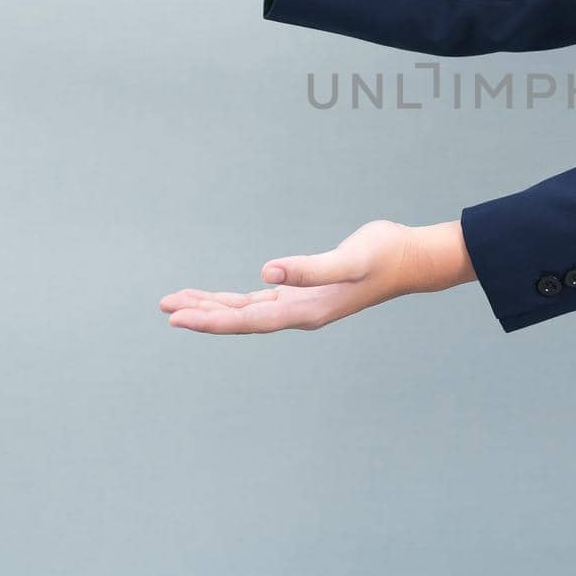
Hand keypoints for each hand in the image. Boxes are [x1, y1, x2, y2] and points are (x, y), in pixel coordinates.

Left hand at [158, 219, 461, 334]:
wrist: (411, 260)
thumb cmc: (384, 256)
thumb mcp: (349, 259)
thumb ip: (310, 268)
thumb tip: (267, 273)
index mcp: (306, 310)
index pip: (247, 319)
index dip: (210, 319)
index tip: (177, 317)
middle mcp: (299, 313)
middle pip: (239, 318)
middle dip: (201, 314)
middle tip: (164, 307)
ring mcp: (301, 305)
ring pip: (245, 310)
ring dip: (212, 307)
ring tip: (177, 303)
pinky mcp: (305, 293)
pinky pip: (259, 301)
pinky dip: (234, 299)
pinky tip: (217, 299)